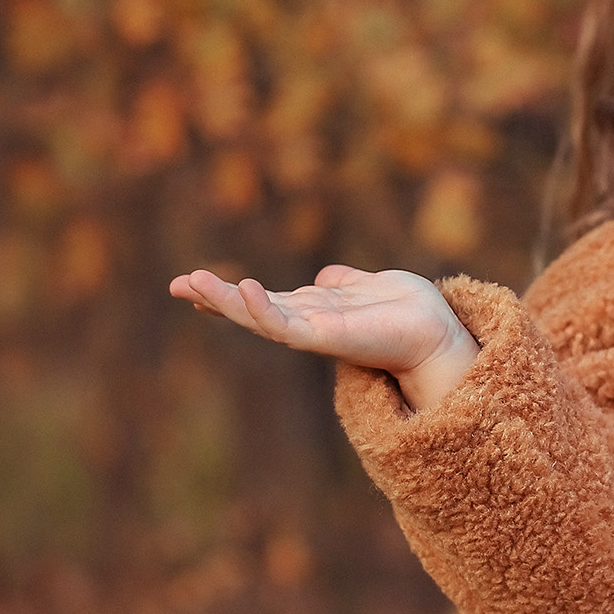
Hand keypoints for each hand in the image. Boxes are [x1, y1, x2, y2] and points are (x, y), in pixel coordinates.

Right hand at [169, 264, 480, 411]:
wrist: (436, 332)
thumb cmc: (408, 312)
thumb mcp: (367, 287)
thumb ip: (343, 282)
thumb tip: (326, 276)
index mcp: (313, 311)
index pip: (263, 301)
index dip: (229, 294)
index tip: (192, 283)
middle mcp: (308, 324)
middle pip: (252, 310)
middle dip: (215, 299)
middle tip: (177, 284)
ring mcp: (314, 332)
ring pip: (260, 318)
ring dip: (227, 302)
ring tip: (195, 283)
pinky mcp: (326, 338)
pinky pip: (287, 327)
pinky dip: (265, 310)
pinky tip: (246, 289)